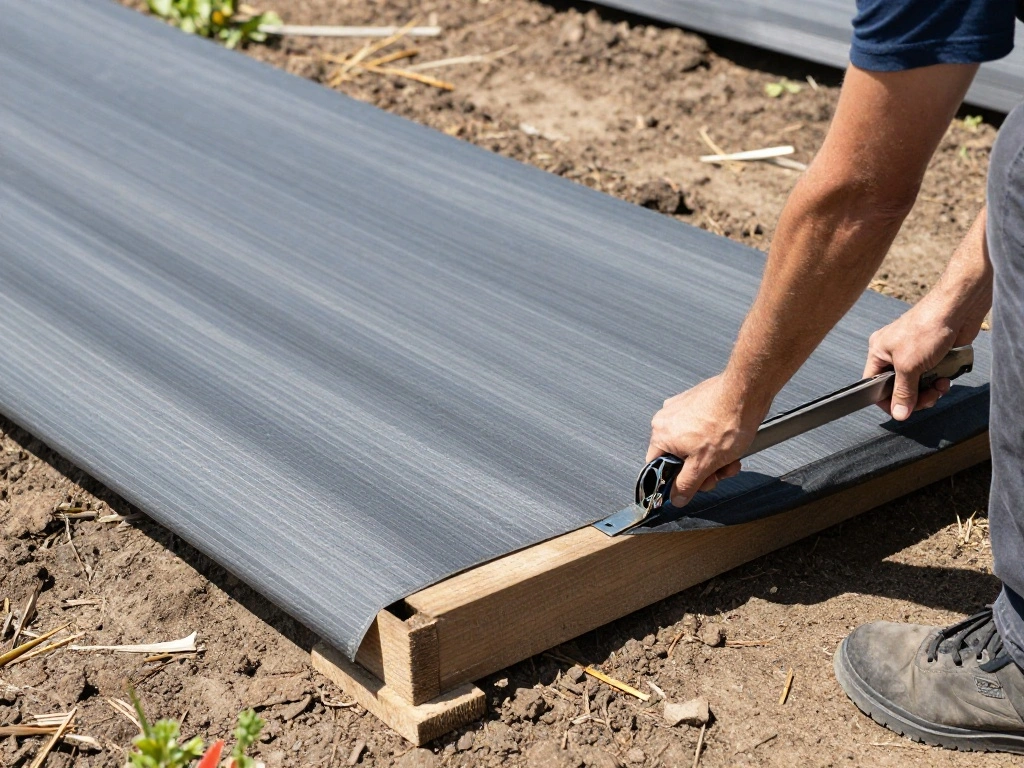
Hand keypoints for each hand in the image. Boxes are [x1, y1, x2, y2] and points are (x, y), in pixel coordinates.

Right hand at [646, 375, 769, 506]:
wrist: (747, 392)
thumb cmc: (726, 421)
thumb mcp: (705, 465)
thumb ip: (687, 485)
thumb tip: (676, 497)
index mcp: (661, 434)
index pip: (657, 468)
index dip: (675, 482)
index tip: (689, 488)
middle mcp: (667, 419)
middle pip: (679, 459)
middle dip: (702, 471)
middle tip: (718, 473)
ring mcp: (682, 409)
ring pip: (693, 446)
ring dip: (713, 459)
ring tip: (730, 458)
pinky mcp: (698, 403)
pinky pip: (701, 431)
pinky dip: (715, 442)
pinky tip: (730, 444)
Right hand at [864, 293, 982, 419]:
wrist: (957, 309)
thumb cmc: (926, 328)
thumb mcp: (909, 366)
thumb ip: (903, 392)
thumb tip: (898, 414)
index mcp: (878, 352)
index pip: (874, 386)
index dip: (888, 401)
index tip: (903, 411)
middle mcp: (894, 353)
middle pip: (898, 388)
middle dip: (915, 396)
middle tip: (928, 397)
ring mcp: (914, 354)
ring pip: (917, 384)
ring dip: (930, 390)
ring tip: (940, 385)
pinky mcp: (932, 354)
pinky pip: (931, 377)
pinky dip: (939, 381)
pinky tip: (946, 378)